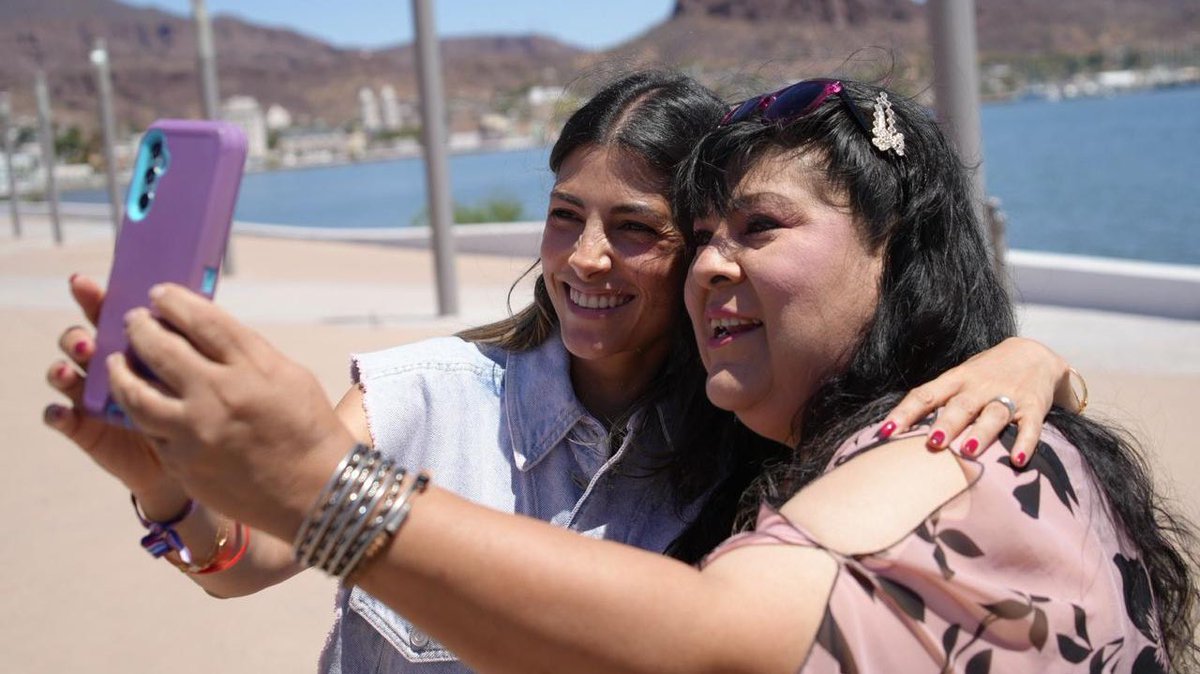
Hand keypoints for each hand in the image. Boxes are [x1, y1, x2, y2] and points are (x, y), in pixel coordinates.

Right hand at [44, 275, 185, 508]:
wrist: (205, 452)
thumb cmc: (208, 402)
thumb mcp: (206, 367)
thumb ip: (191, 338)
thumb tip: (188, 303)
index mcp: (133, 342)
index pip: (108, 314)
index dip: (94, 299)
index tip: (83, 284)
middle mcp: (108, 364)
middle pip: (81, 340)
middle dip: (77, 336)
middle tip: (87, 340)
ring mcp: (94, 395)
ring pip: (65, 374)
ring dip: (62, 370)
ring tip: (69, 372)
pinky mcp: (87, 427)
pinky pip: (62, 418)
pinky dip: (58, 413)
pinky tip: (61, 411)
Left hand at [107, 283, 349, 539]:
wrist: (316, 493)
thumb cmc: (310, 429)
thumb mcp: (291, 376)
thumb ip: (248, 352)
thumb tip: (207, 332)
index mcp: (252, 368)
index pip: (203, 321)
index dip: (175, 302)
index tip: (159, 294)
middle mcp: (219, 395)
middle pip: (161, 349)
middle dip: (140, 328)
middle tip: (133, 320)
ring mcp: (196, 432)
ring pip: (136, 393)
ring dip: (120, 371)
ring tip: (116, 361)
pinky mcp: (183, 463)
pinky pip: (148, 429)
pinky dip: (138, 410)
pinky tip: (136, 401)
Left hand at [882, 337, 1069, 466]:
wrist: (1034, 354)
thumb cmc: (984, 374)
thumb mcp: (958, 379)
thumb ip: (935, 401)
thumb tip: (897, 431)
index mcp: (956, 380)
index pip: (925, 395)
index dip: (905, 413)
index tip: (886, 432)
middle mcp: (979, 387)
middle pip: (960, 406)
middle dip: (946, 424)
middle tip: (933, 444)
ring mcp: (1008, 396)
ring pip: (993, 415)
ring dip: (981, 432)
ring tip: (968, 451)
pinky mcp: (1034, 407)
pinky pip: (1030, 427)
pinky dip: (1025, 443)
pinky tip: (1017, 461)